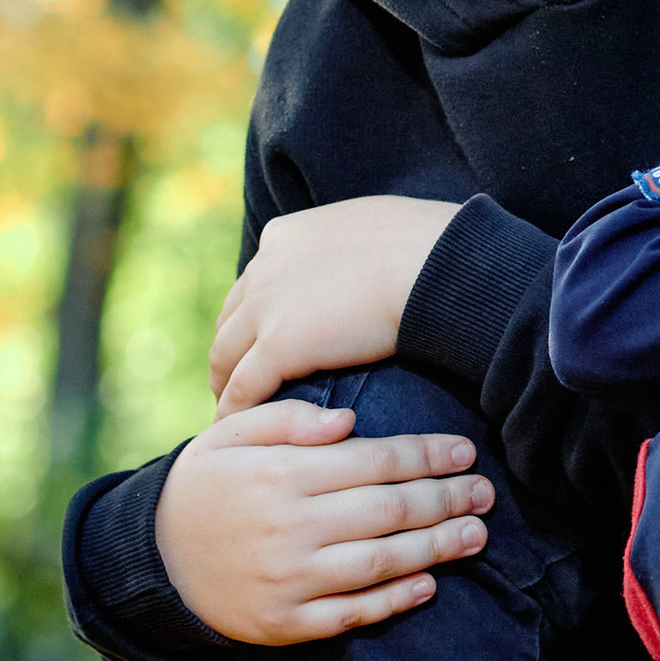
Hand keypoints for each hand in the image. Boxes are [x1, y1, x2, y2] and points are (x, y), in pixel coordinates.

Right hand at [155, 402, 491, 646]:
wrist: (152, 562)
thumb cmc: (202, 486)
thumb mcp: (229, 435)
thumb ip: (288, 419)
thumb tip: (350, 421)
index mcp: (280, 475)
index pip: (373, 461)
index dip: (426, 455)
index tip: (465, 450)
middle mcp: (290, 528)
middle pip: (388, 511)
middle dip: (446, 499)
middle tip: (487, 493)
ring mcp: (289, 582)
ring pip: (379, 563)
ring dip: (435, 549)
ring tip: (477, 536)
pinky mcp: (285, 624)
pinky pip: (351, 614)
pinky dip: (393, 602)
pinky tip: (429, 586)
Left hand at [209, 197, 462, 414]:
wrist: (434, 262)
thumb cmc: (426, 246)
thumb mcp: (372, 231)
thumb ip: (352, 250)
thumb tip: (370, 263)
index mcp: (285, 236)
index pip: (256, 282)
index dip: (257, 314)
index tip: (262, 338)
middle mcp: (264, 267)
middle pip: (232, 318)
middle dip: (233, 350)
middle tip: (237, 381)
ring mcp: (266, 306)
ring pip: (226, 354)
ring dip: (227, 383)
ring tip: (236, 411)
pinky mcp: (278, 345)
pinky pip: (243, 388)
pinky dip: (237, 410)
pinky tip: (244, 429)